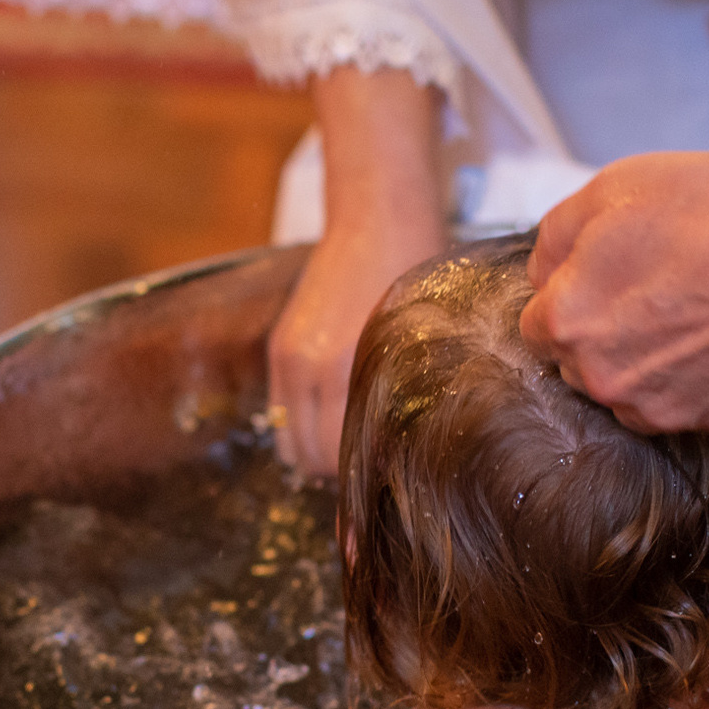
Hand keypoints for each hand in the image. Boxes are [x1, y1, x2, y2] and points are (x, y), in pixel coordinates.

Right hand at [268, 68, 445, 477]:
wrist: (378, 216)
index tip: (390, 492)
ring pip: (291, 445)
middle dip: (343, 475)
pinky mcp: (279, 350)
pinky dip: (302, 428)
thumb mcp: (430, 346)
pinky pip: (280, 415)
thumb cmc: (422, 280)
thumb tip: (415, 464)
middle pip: (315, 461)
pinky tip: (333, 420)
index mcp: (354, 369)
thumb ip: (413, 402)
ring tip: (354, 447)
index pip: (345, 460)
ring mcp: (289, 360)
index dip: (367, 486)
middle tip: (378, 471)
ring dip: (318, 456)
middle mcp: (313, 369)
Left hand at [520, 152, 708, 433]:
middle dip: (608, 330)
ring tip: (698, 313)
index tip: (609, 276)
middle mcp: (603, 379)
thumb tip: (544, 266)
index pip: (540, 322)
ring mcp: (658, 410)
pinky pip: (692, 403)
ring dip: (653, 360)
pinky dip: (702, 379)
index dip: (574, 293)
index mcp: (568, 321)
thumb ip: (561, 231)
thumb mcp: (620, 186)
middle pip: (585, 360)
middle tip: (659, 289)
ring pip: (635, 388)